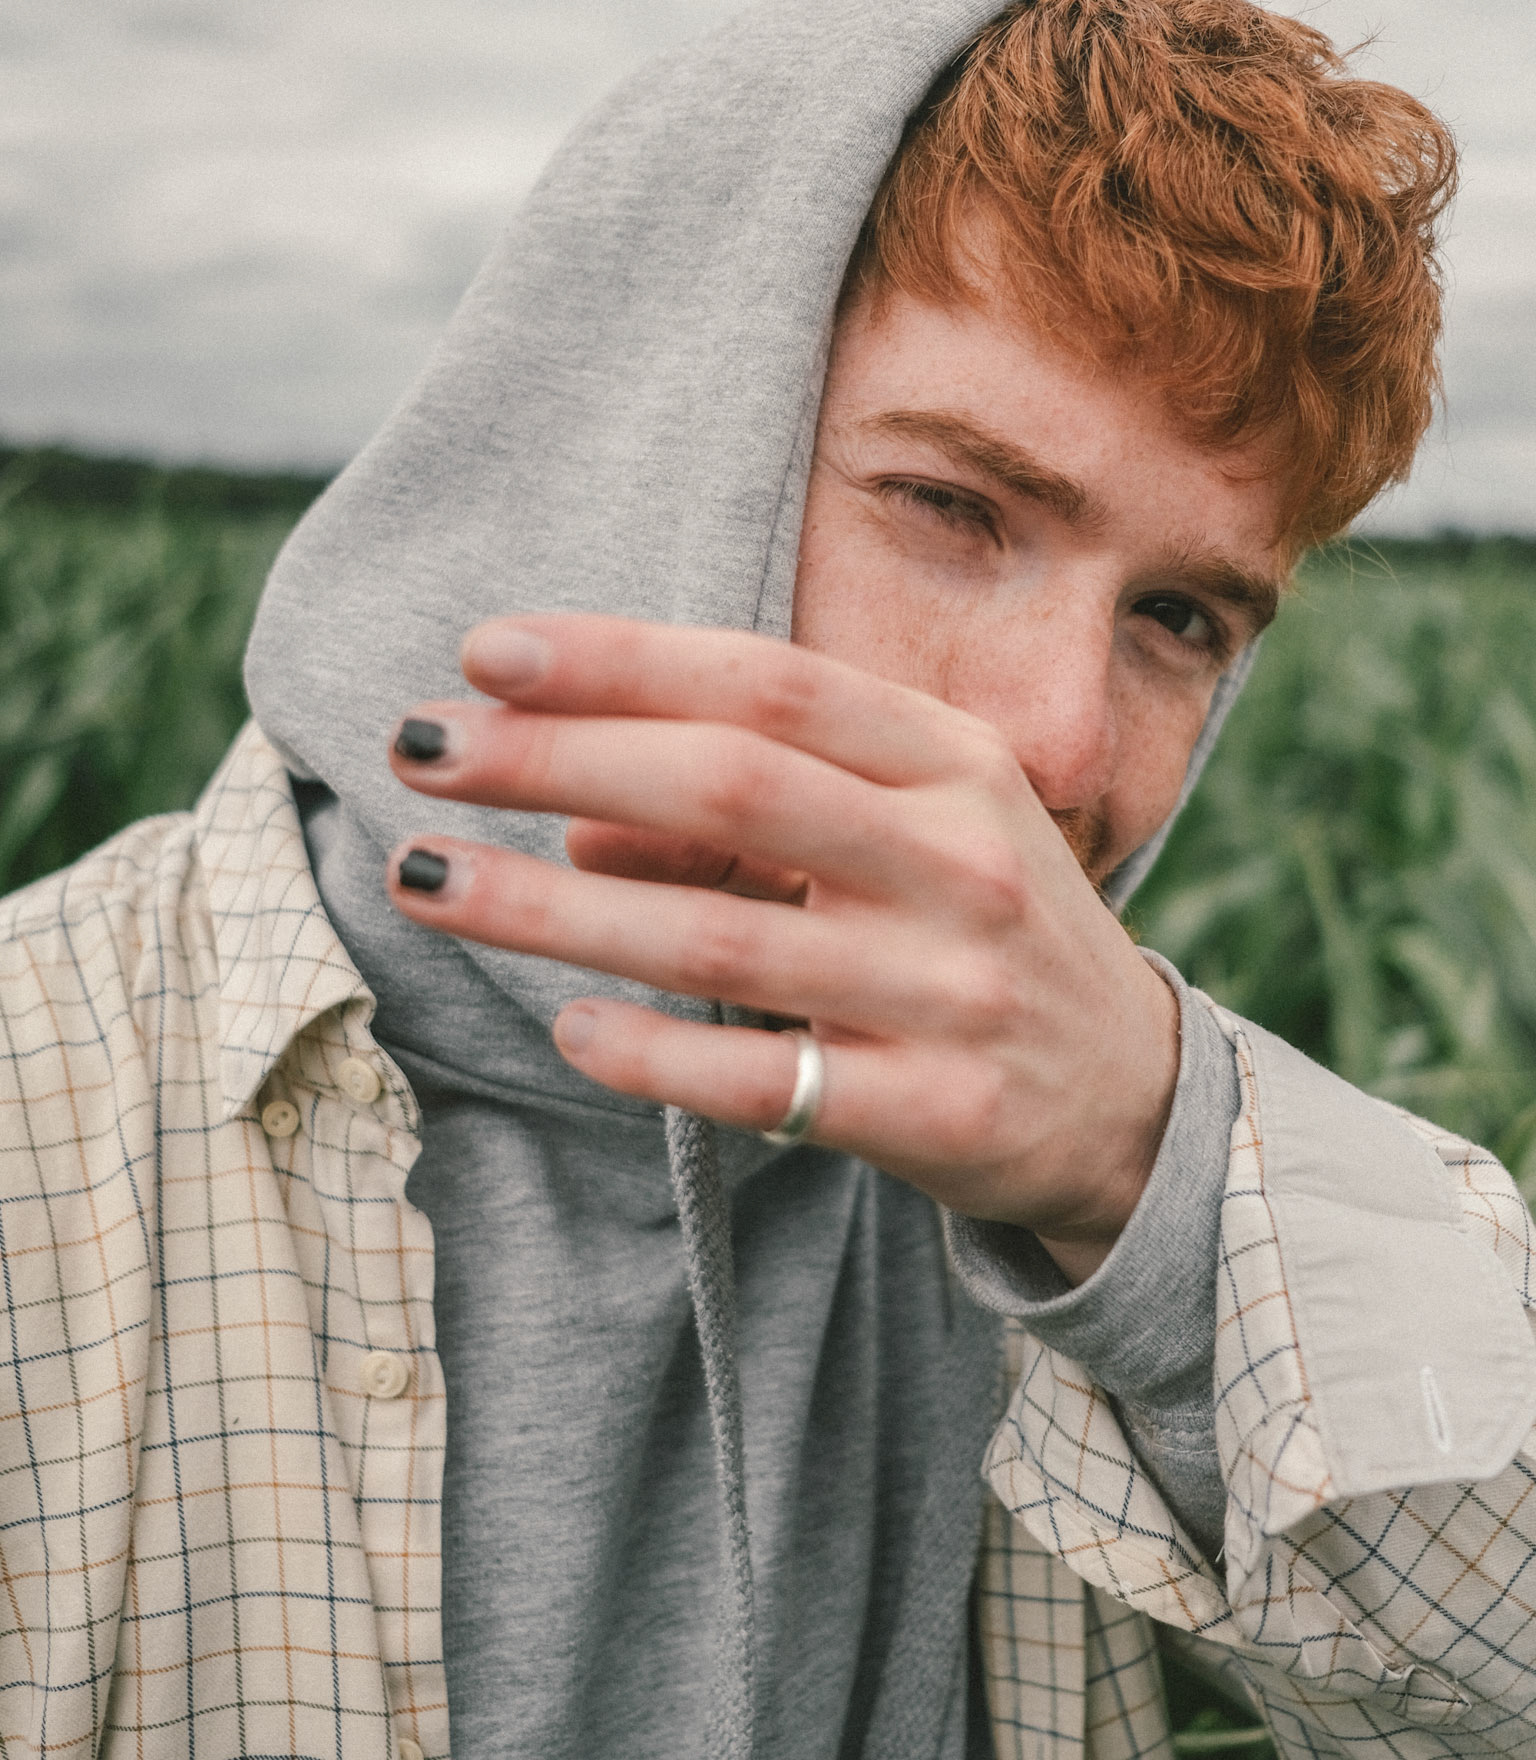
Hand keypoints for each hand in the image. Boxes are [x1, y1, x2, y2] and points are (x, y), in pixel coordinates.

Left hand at [386, 614, 1178, 1280]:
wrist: (1132, 1093)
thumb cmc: (976, 926)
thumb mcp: (900, 833)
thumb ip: (750, 814)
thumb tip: (577, 822)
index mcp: (951, 760)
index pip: (768, 682)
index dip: (620, 659)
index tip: (487, 651)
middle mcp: (958, 859)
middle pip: (731, 787)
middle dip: (557, 759)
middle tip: (422, 750)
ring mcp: (950, 989)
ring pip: (721, 940)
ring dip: (553, 907)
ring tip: (424, 880)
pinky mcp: (938, 1110)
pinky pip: (767, 1084)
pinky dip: (654, 1055)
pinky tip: (566, 1028)